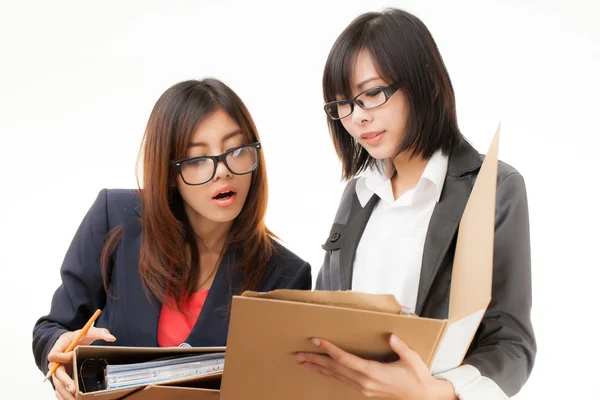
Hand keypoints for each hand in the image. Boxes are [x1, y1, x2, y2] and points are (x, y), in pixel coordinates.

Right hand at [48, 327, 115, 399]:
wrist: (72, 342)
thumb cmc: (79, 337)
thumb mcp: (88, 332)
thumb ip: (100, 333)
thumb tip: (112, 338)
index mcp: (59, 348)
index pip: (53, 355)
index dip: (62, 357)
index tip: (72, 356)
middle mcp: (56, 361)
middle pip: (55, 373)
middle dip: (64, 381)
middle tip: (74, 389)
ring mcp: (58, 370)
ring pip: (57, 383)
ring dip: (64, 392)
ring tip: (74, 399)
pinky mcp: (62, 377)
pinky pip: (59, 387)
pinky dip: (63, 394)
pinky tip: (71, 399)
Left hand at [296, 334, 456, 399]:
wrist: (422, 398)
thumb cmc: (417, 377)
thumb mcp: (411, 359)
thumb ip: (400, 347)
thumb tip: (390, 336)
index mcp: (373, 372)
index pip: (344, 359)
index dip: (329, 349)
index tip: (316, 340)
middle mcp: (364, 381)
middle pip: (334, 368)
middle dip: (315, 360)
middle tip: (298, 354)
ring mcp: (363, 387)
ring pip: (335, 376)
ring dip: (319, 368)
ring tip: (303, 362)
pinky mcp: (364, 390)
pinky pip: (342, 380)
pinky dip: (329, 373)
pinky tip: (322, 370)